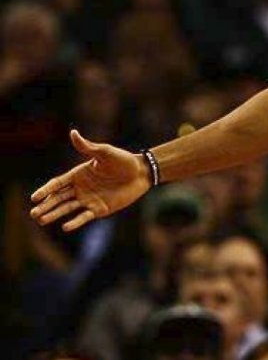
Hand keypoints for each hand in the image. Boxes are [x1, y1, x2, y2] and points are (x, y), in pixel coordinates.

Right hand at [29, 130, 151, 231]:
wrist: (142, 172)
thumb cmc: (123, 160)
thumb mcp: (104, 152)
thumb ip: (87, 147)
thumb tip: (73, 132)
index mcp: (78, 174)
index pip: (57, 184)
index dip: (46, 190)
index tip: (34, 198)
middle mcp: (80, 188)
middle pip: (58, 198)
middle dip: (46, 205)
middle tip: (33, 214)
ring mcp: (89, 199)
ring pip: (67, 208)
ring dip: (55, 214)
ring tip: (41, 221)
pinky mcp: (100, 209)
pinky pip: (85, 216)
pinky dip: (75, 222)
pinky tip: (65, 227)